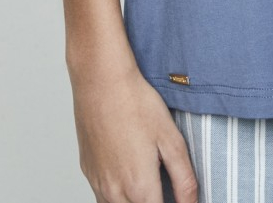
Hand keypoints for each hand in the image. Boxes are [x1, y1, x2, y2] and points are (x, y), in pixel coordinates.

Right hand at [69, 52, 197, 202]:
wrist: (101, 81)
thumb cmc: (135, 103)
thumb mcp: (171, 139)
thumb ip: (184, 179)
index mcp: (140, 188)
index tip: (178, 200)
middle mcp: (115, 193)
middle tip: (165, 190)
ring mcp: (98, 184)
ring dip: (135, 202)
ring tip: (149, 184)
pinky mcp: (88, 173)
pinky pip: (103, 198)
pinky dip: (118, 196)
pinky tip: (129, 174)